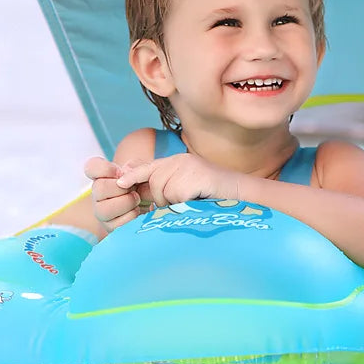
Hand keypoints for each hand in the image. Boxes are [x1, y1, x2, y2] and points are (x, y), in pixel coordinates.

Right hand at [85, 156, 148, 232]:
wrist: (152, 203)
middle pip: (98, 188)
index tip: (118, 172)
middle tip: (133, 188)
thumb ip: (135, 166)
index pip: (91, 168)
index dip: (104, 168)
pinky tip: (137, 210)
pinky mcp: (110, 227)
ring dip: (126, 202)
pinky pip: (116, 224)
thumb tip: (125, 173)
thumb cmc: (143, 184)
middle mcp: (98, 194)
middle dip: (120, 187)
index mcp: (102, 177)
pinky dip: (131, 216)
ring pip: (104, 209)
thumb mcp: (142, 170)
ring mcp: (102, 212)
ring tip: (137, 200)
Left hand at [116, 153, 240, 207]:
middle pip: (153, 182)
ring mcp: (188, 166)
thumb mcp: (187, 191)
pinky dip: (184, 203)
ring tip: (193, 201)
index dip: (133, 175)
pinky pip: (175, 195)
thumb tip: (139, 191)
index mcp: (178, 162)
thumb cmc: (216, 199)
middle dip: (161, 199)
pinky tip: (198, 200)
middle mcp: (181, 160)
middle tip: (182, 202)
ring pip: (162, 190)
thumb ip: (166, 188)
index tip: (119, 183)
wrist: (244, 196)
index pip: (149, 167)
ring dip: (174, 203)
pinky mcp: (194, 175)